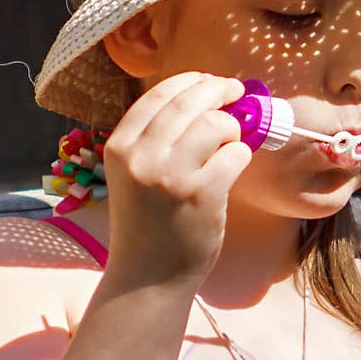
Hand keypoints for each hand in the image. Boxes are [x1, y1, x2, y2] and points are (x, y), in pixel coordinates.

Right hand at [101, 72, 252, 286]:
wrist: (148, 277)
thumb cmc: (147, 224)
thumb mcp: (134, 175)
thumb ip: (157, 140)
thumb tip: (206, 100)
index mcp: (119, 147)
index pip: (158, 95)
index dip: (190, 82)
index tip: (210, 81)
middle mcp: (140, 157)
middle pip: (189, 102)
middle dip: (219, 91)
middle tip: (236, 91)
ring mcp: (170, 176)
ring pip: (215, 124)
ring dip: (232, 128)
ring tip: (230, 143)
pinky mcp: (201, 194)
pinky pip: (235, 154)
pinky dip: (241, 154)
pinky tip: (233, 165)